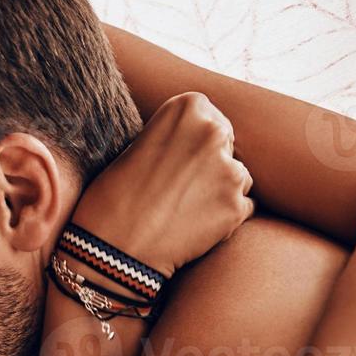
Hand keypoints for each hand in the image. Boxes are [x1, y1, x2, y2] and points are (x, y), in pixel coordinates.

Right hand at [70, 91, 254, 277]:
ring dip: (221, 191)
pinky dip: (225, 218)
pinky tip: (195, 227)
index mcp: (187, 108)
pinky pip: (243, 208)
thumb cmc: (114, 197)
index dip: (196, 143)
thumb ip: (177, 137)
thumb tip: (203, 144)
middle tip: (179, 188)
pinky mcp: (236, 207)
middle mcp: (213, 132)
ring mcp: (229, 171)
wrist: (112, 248)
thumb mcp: (140, 146)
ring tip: (184, 209)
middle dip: (212, 165)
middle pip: (229, 147)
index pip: (212, 119)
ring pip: (239, 178)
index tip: (177, 161)